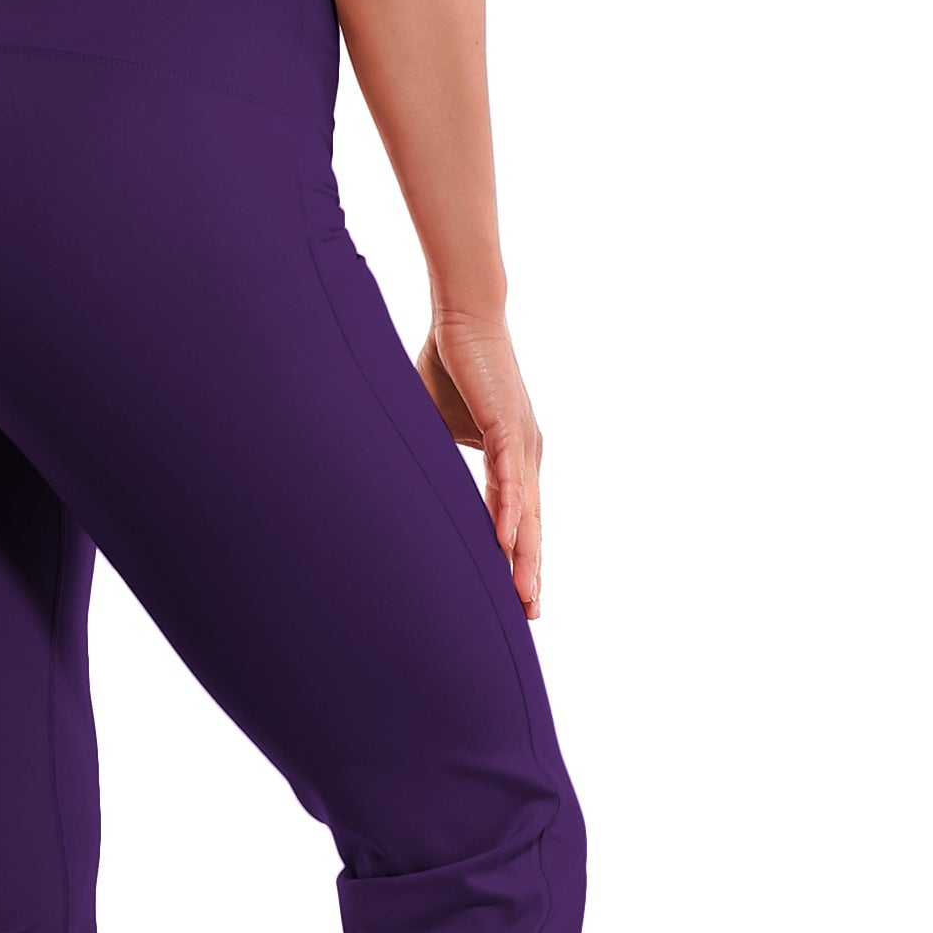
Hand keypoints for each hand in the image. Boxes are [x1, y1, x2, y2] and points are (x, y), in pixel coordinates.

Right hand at [416, 313, 543, 615]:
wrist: (462, 316)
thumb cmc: (448, 366)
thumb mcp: (435, 427)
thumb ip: (432, 460)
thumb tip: (403, 485)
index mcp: (512, 456)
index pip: (517, 518)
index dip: (517, 558)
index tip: (517, 598)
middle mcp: (525, 454)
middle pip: (530, 525)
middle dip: (529, 572)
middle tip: (529, 616)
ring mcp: (522, 441)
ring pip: (526, 510)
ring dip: (525, 555)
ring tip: (524, 596)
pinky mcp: (509, 424)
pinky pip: (509, 478)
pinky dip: (509, 511)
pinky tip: (508, 543)